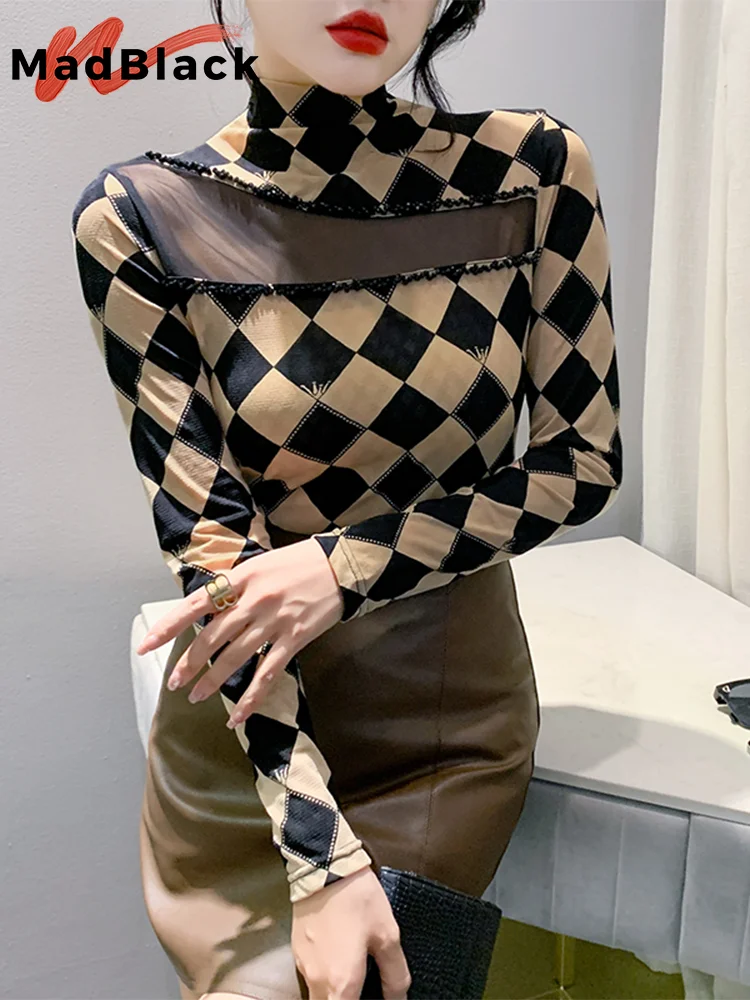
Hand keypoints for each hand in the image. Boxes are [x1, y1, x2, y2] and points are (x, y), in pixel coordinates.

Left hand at [135, 538, 343, 726]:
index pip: (196, 605)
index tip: (146, 646)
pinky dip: (252, 698)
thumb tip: (210, 608)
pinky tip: (238, 716)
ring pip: (234, 658)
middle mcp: (254, 600)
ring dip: (212, 681)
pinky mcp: (295, 638)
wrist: (342, 565)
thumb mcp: (261, 564)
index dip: (169, 627)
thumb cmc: (300, 561)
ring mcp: (274, 621)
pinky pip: (268, 674)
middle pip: (212, 638)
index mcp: (241, 577)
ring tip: (195, 696)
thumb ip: (236, 585)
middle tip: (174, 683)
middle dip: (189, 663)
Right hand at [292, 866, 410, 999]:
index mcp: (342, 983)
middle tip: (363, 990)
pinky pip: (310, 977)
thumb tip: (399, 998)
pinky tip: (339, 959)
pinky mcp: (296, 951)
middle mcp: (318, 981)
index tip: (372, 997)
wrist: (324, 866)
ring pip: (317, 996)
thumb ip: (395, 973)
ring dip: (334, 994)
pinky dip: (324, 978)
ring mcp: (303, 966)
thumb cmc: (358, 899)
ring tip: (353, 977)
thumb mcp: (387, 933)